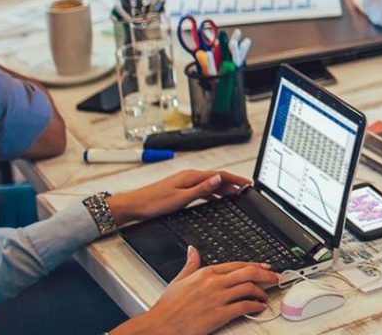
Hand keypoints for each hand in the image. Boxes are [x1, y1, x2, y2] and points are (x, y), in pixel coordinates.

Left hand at [105, 169, 249, 227]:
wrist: (134, 206)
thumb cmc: (153, 203)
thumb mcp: (181, 198)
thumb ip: (202, 189)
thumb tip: (219, 179)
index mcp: (191, 176)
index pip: (220, 175)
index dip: (235, 179)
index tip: (247, 183)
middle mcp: (189, 176)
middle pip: (216, 178)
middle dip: (232, 183)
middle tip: (245, 189)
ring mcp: (184, 182)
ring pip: (210, 183)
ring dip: (223, 188)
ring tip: (234, 194)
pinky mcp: (180, 188)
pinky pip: (202, 188)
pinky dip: (212, 192)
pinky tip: (214, 199)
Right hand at [116, 246, 275, 334]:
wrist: (160, 325)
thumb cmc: (168, 307)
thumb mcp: (179, 280)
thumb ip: (190, 264)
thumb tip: (192, 250)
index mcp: (206, 272)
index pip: (237, 264)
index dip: (254, 266)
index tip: (264, 268)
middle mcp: (214, 282)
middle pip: (248, 273)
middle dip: (265, 275)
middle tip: (275, 278)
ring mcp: (218, 298)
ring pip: (249, 288)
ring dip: (261, 292)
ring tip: (265, 296)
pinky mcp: (220, 314)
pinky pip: (244, 306)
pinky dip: (255, 306)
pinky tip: (258, 308)